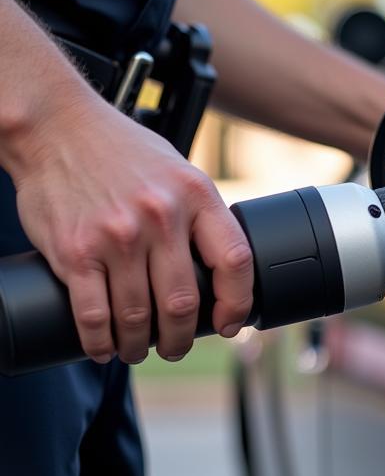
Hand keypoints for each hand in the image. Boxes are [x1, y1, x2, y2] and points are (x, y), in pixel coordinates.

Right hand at [11, 93, 252, 364]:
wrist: (55, 125)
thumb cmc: (121, 150)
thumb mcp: (179, 172)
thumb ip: (201, 215)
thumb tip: (220, 269)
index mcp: (196, 196)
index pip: (235, 262)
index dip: (237, 303)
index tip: (229, 323)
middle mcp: (161, 217)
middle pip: (183, 302)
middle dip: (181, 338)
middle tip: (175, 347)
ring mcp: (117, 237)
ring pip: (139, 316)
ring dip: (139, 345)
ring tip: (137, 350)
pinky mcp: (75, 251)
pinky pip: (93, 314)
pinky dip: (99, 341)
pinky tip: (103, 348)